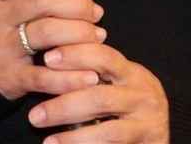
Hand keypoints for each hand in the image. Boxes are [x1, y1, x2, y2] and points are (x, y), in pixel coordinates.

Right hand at [0, 0, 106, 99]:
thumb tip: (88, 5)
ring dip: (80, 34)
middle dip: (75, 3)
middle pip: (39, 0)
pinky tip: (90, 76)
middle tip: (94, 12)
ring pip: (46, 34)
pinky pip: (45, 77)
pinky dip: (71, 77)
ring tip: (97, 37)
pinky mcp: (10, 78)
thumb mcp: (12, 4)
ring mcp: (1, 49)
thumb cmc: (8, 28)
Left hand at [27, 43, 169, 142]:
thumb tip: (48, 60)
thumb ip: (91, 74)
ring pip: (107, 129)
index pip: (104, 56)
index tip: (47, 58)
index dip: (75, 55)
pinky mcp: (147, 141)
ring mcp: (147, 120)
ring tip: (46, 139)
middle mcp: (143, 94)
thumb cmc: (127, 107)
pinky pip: (111, 143)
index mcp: (132, 73)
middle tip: (34, 115)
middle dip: (63, 104)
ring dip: (72, 135)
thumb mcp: (115, 84)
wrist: (156, 137)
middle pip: (99, 95)